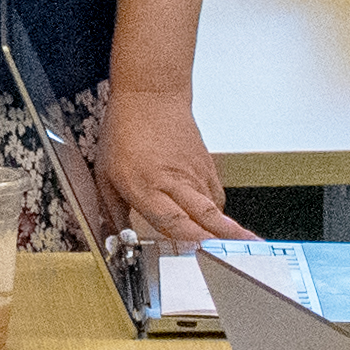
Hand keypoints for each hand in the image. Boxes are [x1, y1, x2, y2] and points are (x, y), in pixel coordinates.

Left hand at [102, 90, 252, 246]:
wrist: (151, 97)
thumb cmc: (125, 132)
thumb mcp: (105, 174)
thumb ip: (112, 210)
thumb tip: (115, 236)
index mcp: (145, 185)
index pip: (172, 218)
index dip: (189, 237)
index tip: (202, 251)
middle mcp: (173, 181)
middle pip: (205, 214)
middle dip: (226, 237)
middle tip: (245, 252)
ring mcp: (194, 173)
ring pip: (215, 207)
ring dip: (229, 228)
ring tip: (245, 246)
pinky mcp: (206, 166)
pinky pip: (216, 195)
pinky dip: (220, 212)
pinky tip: (220, 224)